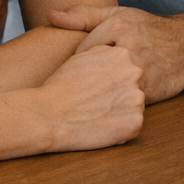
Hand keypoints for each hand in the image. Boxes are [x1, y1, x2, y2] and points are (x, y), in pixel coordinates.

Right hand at [20, 43, 144, 151]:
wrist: (47, 114)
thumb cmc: (59, 86)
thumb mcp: (82, 57)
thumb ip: (104, 54)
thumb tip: (115, 55)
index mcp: (123, 54)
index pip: (126, 70)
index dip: (110, 82)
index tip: (95, 90)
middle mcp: (135, 73)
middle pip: (133, 87)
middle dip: (118, 96)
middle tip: (95, 104)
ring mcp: (137, 98)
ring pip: (134, 106)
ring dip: (120, 112)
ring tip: (96, 115)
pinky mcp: (135, 122)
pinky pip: (132, 126)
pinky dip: (120, 130)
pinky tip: (100, 127)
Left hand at [47, 4, 183, 103]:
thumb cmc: (148, 30)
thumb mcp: (118, 16)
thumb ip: (83, 16)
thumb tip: (49, 15)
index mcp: (117, 26)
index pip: (79, 54)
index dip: (79, 66)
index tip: (82, 72)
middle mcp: (128, 47)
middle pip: (90, 73)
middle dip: (86, 83)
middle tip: (85, 87)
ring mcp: (140, 70)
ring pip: (103, 89)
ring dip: (99, 95)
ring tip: (98, 96)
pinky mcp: (148, 91)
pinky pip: (120, 101)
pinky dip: (115, 103)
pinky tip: (116, 99)